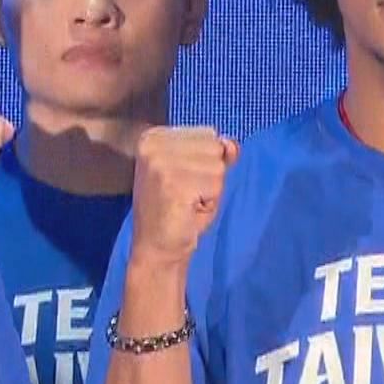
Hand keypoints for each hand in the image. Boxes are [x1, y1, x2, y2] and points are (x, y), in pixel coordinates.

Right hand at [129, 126, 237, 266]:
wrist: (157, 248)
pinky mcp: (172, 183)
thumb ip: (216, 153)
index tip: (183, 181)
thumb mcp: (198, 173)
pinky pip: (215, 185)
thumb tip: (231, 144)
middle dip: (210, 175)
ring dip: (211, 190)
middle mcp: (153, 144)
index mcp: (154, 137)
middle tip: (187, 194)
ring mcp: (160, 163)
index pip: (208, 134)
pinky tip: (189, 211)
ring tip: (188, 203)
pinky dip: (209, 202)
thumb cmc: (179, 211)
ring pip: (217, 167)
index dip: (204, 163)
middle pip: (214, 147)